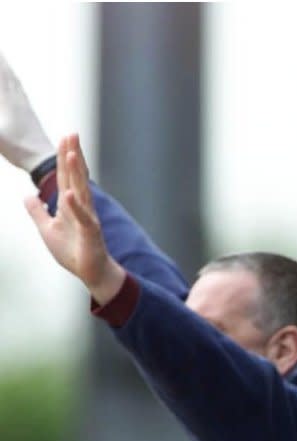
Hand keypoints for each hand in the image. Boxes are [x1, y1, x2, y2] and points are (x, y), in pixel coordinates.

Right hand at [0, 52, 54, 171]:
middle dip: (0, 60)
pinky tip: (15, 85)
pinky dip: (14, 83)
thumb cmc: (18, 148)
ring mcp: (23, 107)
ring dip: (6, 69)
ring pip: (13, 82)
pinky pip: (19, 92)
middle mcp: (17, 100)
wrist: (42, 159)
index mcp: (8, 101)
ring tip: (3, 59)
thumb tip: (0, 102)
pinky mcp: (27, 114)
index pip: (0, 76)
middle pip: (6, 74)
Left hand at [24, 134, 124, 303]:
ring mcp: (87, 218)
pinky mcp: (90, 232)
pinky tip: (69, 194)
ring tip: (71, 154)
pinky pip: (82, 217)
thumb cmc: (73, 251)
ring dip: (75, 173)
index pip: (65, 176)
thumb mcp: (47, 229)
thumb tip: (27, 196)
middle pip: (75, 176)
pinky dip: (75, 206)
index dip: (64, 157)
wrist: (90, 271)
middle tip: (72, 134)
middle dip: (73, 155)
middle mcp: (81, 206)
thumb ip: (36, 211)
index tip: (65, 137)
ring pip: (81, 191)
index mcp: (70, 204)